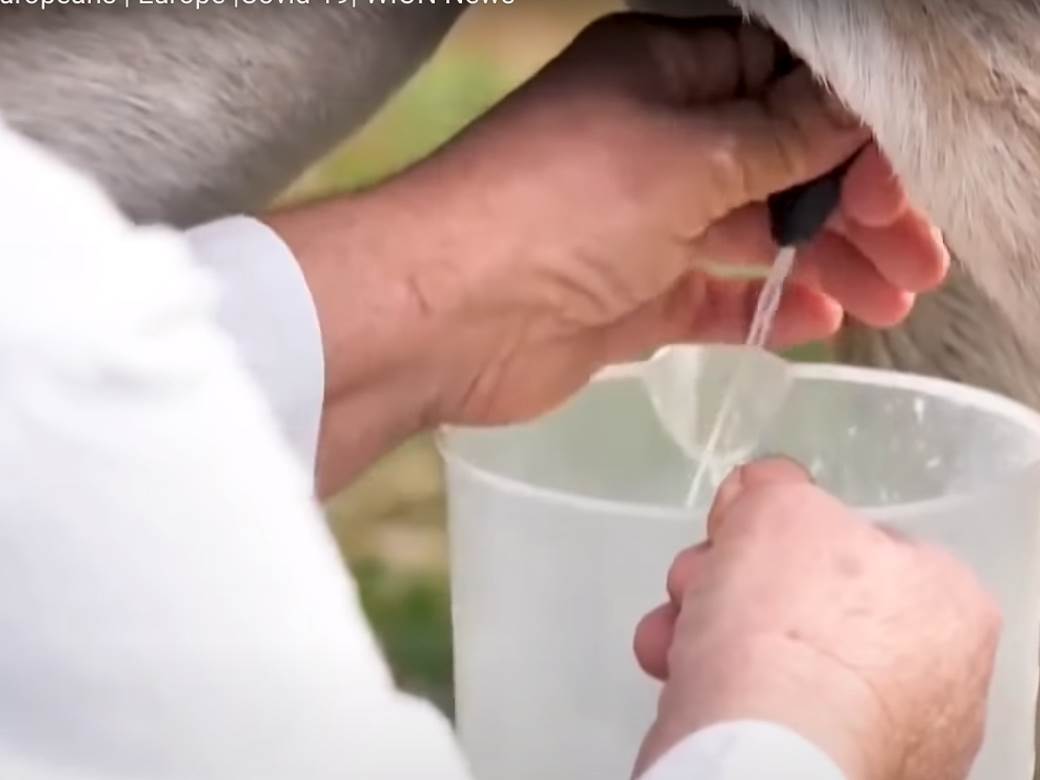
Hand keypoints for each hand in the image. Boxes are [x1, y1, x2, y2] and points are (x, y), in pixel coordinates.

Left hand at [267, 15, 949, 494]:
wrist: (442, 314)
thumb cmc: (553, 211)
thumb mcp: (688, 157)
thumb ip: (778, 141)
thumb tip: (847, 117)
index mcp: (661, 74)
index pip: (782, 86)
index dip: (850, 133)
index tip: (898, 185)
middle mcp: (652, 142)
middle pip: (777, 166)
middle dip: (851, 211)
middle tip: (912, 263)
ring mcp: (638, 224)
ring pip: (752, 234)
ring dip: (821, 263)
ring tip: (884, 304)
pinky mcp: (626, 296)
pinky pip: (709, 296)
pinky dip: (762, 307)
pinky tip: (813, 323)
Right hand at [632, 459, 1000, 779]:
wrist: (761, 756)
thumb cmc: (790, 621)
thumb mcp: (781, 508)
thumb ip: (776, 485)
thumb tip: (762, 489)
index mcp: (946, 604)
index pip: (855, 544)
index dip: (779, 531)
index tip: (731, 535)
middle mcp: (930, 679)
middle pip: (804, 600)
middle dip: (729, 584)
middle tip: (693, 583)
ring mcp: (883, 739)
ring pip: (773, 655)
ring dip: (706, 629)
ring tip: (668, 637)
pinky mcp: (830, 776)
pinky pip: (764, 712)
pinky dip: (715, 686)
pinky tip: (674, 672)